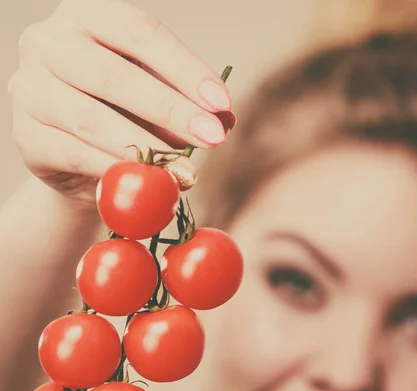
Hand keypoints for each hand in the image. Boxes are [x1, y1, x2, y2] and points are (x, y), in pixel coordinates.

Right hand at [8, 0, 233, 202]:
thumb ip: (184, 103)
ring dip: (145, 149)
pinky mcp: (26, 137)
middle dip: (170, 110)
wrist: (74, 157)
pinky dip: (114, 171)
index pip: (138, 32)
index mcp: (86, 16)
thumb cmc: (119, 114)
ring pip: (92, 119)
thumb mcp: (152, 99)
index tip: (221, 104)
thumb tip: (225, 119)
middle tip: (212, 139)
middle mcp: (48, 42)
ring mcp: (29, 89)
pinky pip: (75, 155)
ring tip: (185, 170)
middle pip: (113, 75)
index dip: (184, 69)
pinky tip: (147, 182)